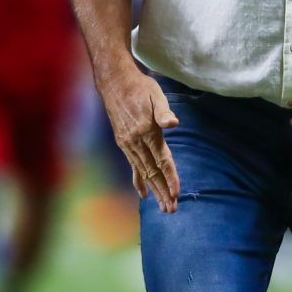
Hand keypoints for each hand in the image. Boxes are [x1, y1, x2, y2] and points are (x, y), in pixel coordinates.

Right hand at [98, 69, 180, 212]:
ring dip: (154, 190)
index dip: (170, 177)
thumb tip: (173, 123)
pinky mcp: (123, 142)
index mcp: (147, 131)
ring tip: (163, 206)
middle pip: (152, 171)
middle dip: (163, 191)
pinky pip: (133, 165)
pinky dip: (138, 180)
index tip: (177, 193)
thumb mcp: (155, 94)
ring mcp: (128, 143)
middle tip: (171, 209)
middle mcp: (136, 141)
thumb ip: (164, 111)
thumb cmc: (139, 86)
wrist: (114, 82)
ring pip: (143, 172)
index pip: (162, 159)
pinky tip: (143, 194)